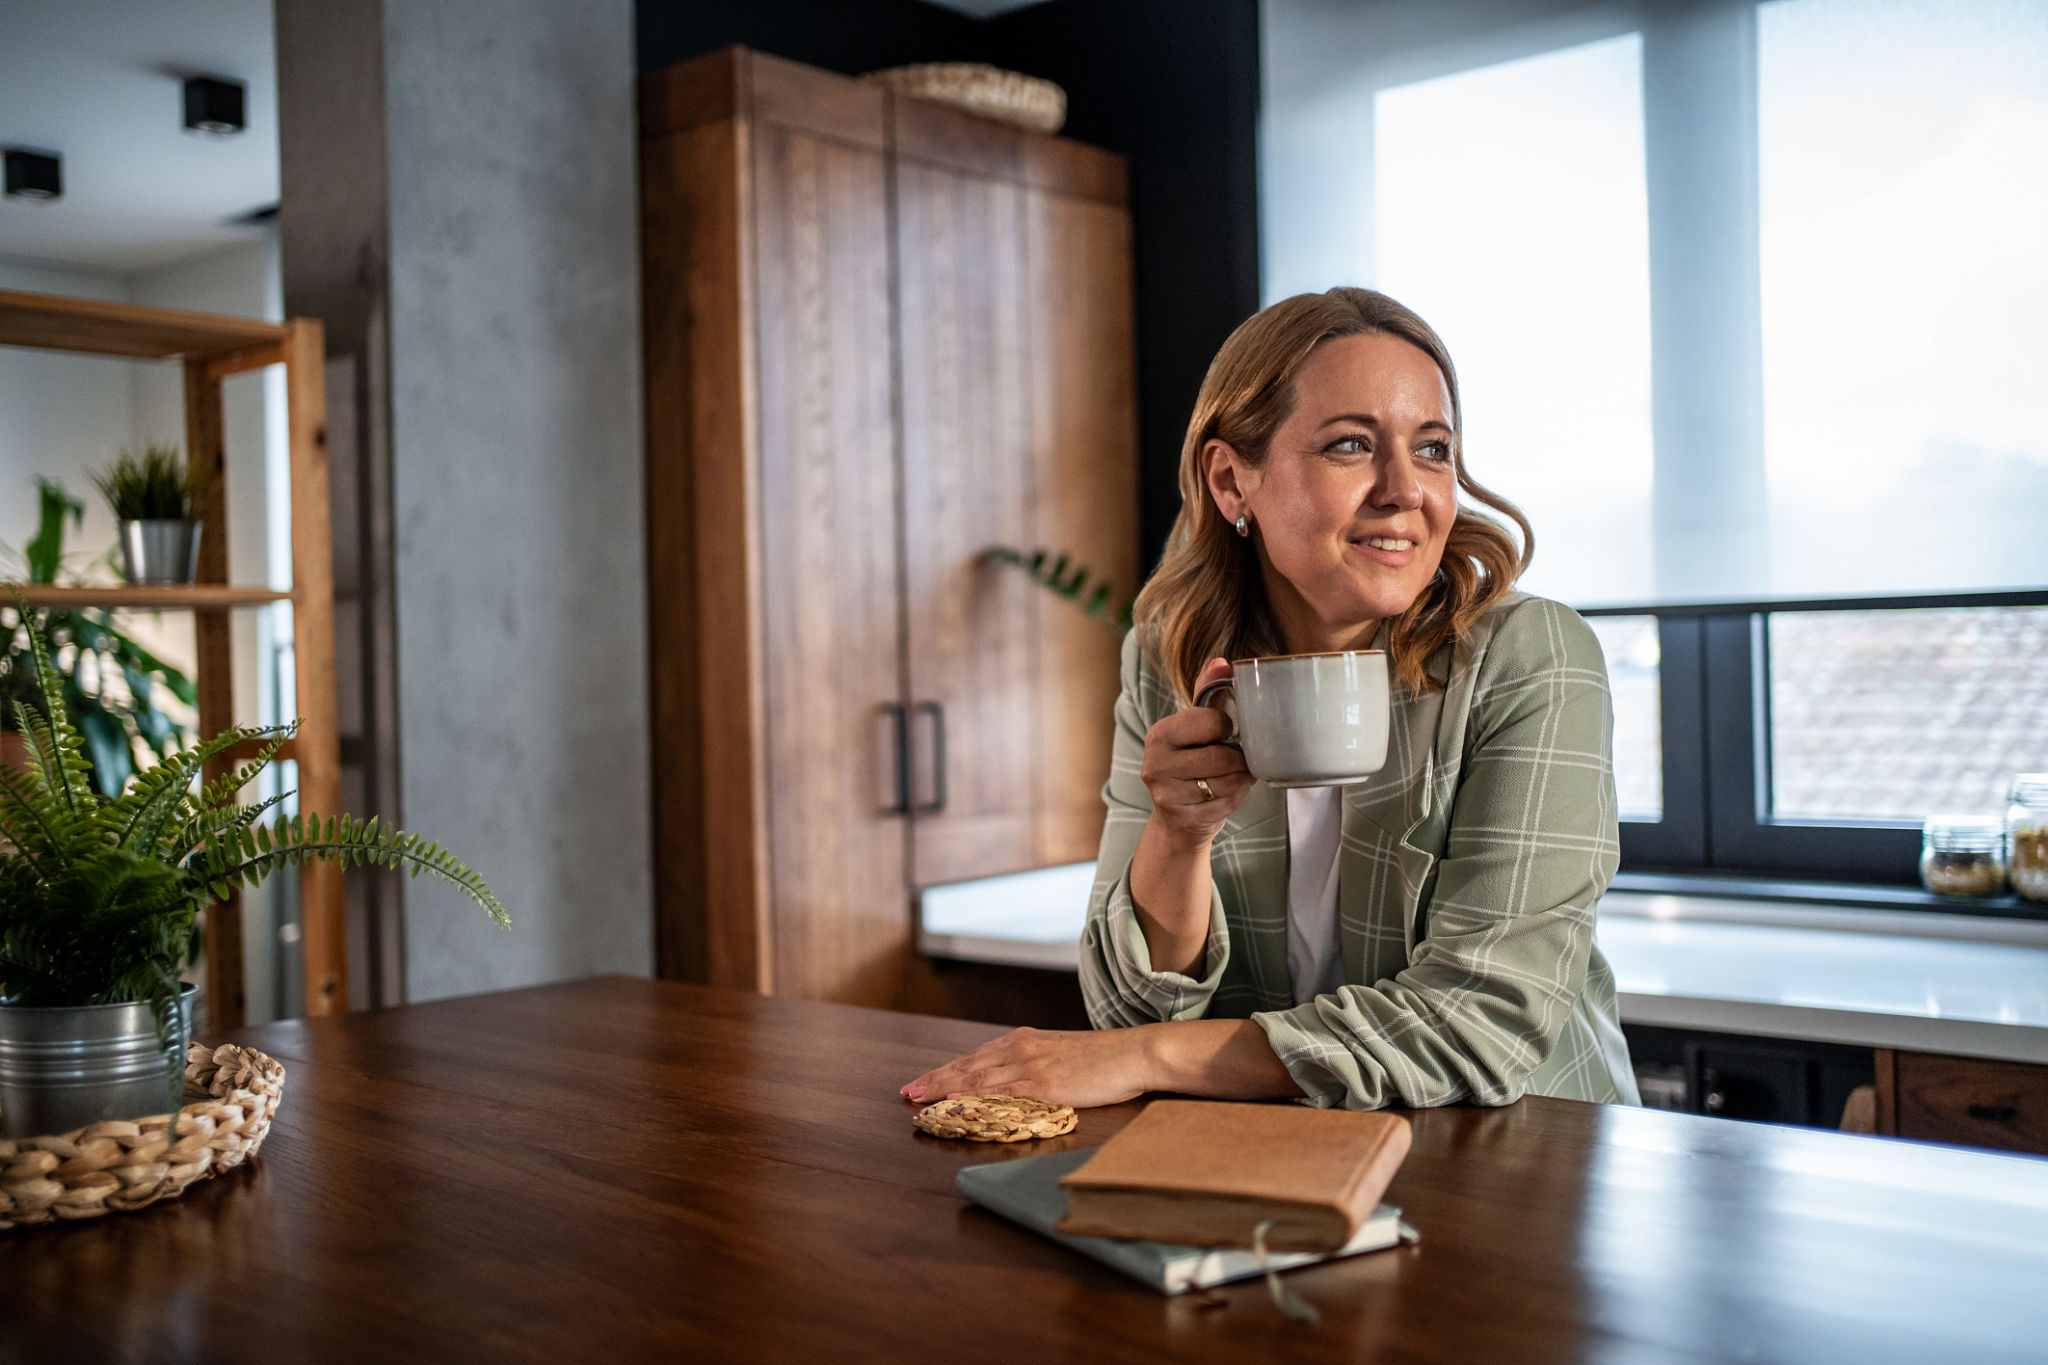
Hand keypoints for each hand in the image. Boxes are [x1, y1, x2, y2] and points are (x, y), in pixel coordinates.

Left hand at [899, 1026, 1154, 1109]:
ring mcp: (1030, 1066)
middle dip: (935, 1078)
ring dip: (944, 1087)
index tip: (922, 1081)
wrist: (1133, 1053)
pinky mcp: (1043, 1085)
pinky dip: (974, 1095)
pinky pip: (1001, 1091)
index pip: (975, 1057)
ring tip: (919, 1098)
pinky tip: (954, 1099)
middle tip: (907, 1092)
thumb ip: (1035, 1065)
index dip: (946, 1070)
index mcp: (1024, 1041)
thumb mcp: (1061, 1056)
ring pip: (977, 1077)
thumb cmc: (1103, 1059)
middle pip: (968, 1065)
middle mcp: (1021, 1048)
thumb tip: (1015, 1083)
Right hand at [1141, 657, 1253, 846]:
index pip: (1208, 721)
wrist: (1178, 819)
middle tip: (1240, 759)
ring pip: (1226, 783)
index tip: (1227, 733)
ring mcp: (1165, 794)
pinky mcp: (1181, 817)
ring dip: (1240, 780)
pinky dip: (1235, 799)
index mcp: (1159, 735)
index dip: (1227, 727)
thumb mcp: (1194, 729)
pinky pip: (1225, 805)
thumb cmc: (1191, 765)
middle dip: (1239, 760)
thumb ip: (1208, 694)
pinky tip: (1225, 796)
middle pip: (1220, 757)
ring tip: (1235, 776)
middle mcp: (1155, 764)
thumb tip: (1222, 663)